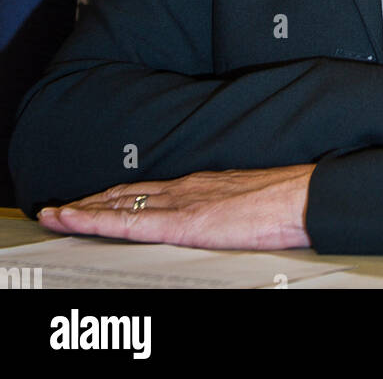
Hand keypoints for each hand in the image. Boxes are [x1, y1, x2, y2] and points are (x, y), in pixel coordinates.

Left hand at [35, 165, 314, 250]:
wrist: (302, 197)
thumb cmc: (284, 203)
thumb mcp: (244, 202)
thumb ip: (220, 208)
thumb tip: (214, 222)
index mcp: (199, 185)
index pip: (145, 191)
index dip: (112, 197)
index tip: (88, 202)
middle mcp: (184, 187)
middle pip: (125, 195)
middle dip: (89, 203)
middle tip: (57, 209)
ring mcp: (181, 202)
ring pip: (119, 205)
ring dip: (83, 210)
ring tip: (55, 215)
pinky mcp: (184, 221)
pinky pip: (130, 222)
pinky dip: (97, 221)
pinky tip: (77, 220)